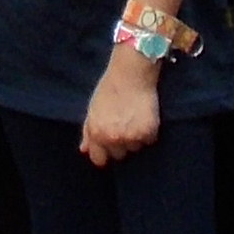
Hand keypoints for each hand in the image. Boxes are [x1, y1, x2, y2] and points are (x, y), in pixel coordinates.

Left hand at [79, 43, 161, 165]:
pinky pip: (149, 140)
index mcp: (97, 134)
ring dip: (136, 138)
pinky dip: (149, 132)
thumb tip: (84, 150)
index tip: (110, 145)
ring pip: (135, 148)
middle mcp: (113, 138)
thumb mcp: (93, 109)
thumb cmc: (109, 88)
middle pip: (119, 155)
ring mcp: (131, 137)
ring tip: (135, 118)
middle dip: (121, 144)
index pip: (99, 160)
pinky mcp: (148, 132)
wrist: (131, 74)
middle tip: (124, 125)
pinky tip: (145, 116)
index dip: (105, 153)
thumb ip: (88, 132)